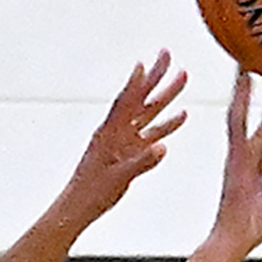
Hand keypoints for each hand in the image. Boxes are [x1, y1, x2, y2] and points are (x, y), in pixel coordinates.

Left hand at [62, 52, 189, 221]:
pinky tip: (181, 116)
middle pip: (140, 98)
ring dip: (166, 96)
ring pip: (149, 112)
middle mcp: (117, 132)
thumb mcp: (118, 179)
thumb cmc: (91, 194)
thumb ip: (141, 163)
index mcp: (109, 134)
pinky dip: (166, 124)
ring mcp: (124, 141)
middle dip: (155, 76)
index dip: (135, 83)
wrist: (78, 207)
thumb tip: (163, 148)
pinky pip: (152, 134)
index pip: (125, 102)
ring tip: (183, 77)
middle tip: (167, 54)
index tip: (145, 63)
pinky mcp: (130, 152)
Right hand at [210, 72, 261, 256]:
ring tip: (245, 70)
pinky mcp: (234, 172)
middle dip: (246, 86)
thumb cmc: (250, 225)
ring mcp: (236, 161)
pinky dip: (255, 132)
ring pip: (238, 121)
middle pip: (244, 112)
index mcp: (252, 158)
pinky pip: (245, 147)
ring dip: (241, 96)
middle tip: (250, 57)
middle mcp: (241, 154)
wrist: (232, 244)